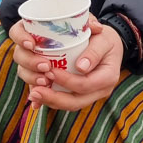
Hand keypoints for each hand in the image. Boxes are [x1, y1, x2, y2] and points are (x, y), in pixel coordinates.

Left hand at [8, 15, 123, 111]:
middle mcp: (101, 90)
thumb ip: (94, 51)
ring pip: (69, 105)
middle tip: (35, 91)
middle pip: (76, 102)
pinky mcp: (82, 95)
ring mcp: (92, 95)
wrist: (110, 45)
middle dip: (54, 98)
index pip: (85, 85)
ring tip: (33, 94)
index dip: (66, 81)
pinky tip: (37, 93)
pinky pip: (66, 101)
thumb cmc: (106, 38)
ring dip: (50, 101)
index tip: (49, 71)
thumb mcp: (104, 38)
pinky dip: (51, 99)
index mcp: (109, 76)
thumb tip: (81, 67)